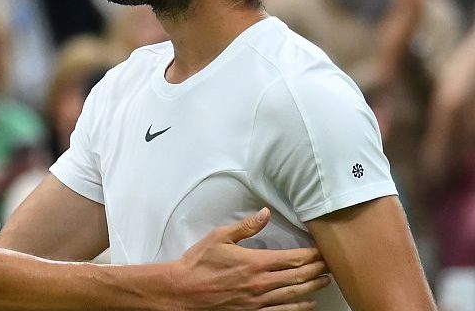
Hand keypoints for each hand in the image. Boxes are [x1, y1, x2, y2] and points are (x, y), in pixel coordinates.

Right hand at [170, 208, 329, 309]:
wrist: (184, 290)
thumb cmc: (198, 263)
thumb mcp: (220, 237)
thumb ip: (246, 226)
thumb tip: (265, 214)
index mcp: (255, 262)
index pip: (293, 258)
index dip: (312, 255)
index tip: (322, 251)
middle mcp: (262, 282)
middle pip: (299, 276)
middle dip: (318, 270)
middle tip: (330, 265)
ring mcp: (259, 300)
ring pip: (295, 294)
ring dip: (312, 287)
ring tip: (325, 281)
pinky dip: (298, 307)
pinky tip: (308, 303)